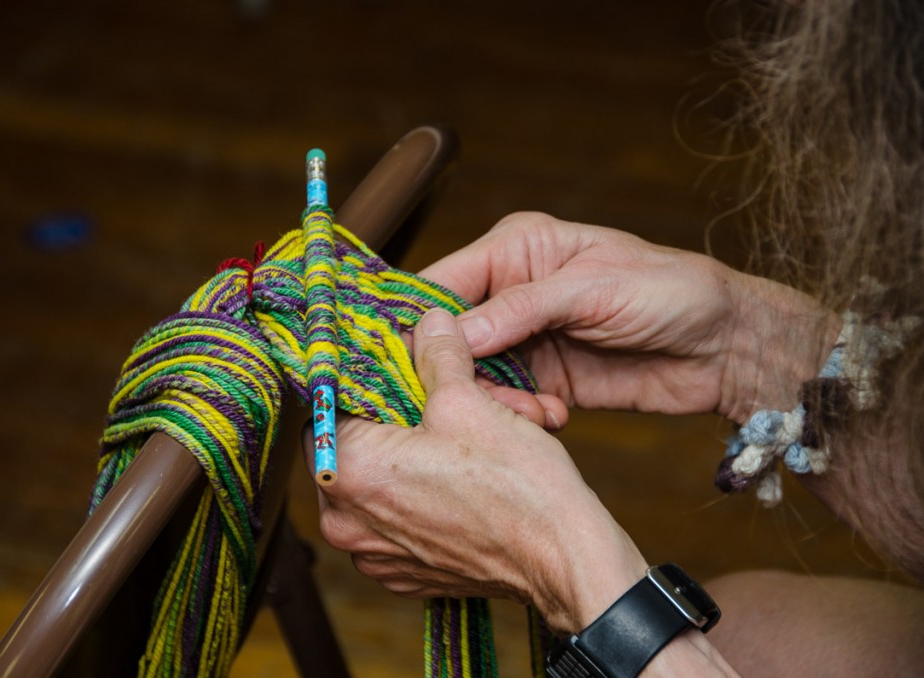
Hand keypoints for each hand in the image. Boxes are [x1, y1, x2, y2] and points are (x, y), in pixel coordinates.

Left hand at [303, 308, 647, 633]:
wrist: (565, 561)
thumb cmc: (517, 488)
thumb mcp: (468, 401)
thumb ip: (435, 355)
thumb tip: (427, 322)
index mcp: (346, 472)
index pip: (328, 407)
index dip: (368, 383)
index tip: (401, 374)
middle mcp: (345, 522)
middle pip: (356, 445)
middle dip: (400, 419)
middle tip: (444, 404)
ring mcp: (373, 555)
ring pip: (381, 482)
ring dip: (415, 456)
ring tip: (463, 442)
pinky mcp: (402, 574)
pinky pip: (400, 519)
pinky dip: (425, 495)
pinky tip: (463, 480)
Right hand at [420, 212, 837, 421]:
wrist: (724, 347)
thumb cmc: (669, 292)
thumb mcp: (593, 289)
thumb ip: (520, 308)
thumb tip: (450, 331)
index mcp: (515, 250)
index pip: (440, 282)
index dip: (417, 321)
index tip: (407, 361)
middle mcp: (509, 293)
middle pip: (447, 336)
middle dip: (457, 371)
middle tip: (482, 398)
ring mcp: (525, 339)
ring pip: (472, 376)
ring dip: (493, 400)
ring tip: (535, 409)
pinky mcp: (542, 379)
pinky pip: (505, 402)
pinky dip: (519, 415)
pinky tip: (553, 416)